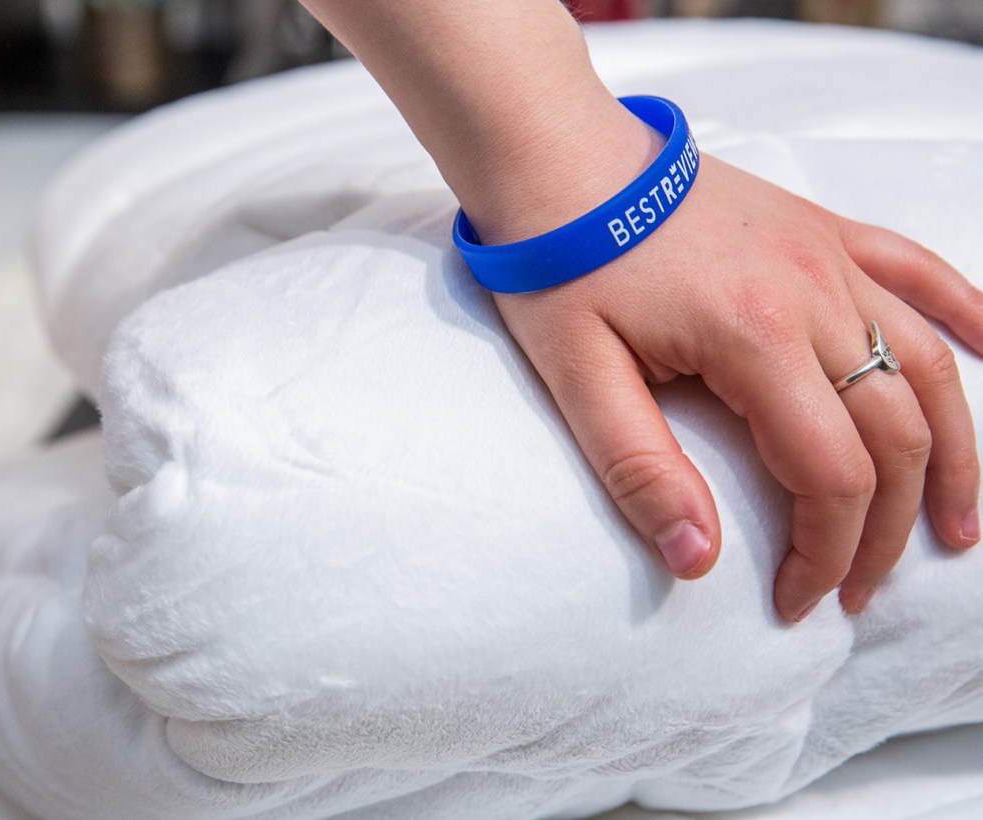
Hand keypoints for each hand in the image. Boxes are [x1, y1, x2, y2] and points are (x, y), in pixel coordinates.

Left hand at [494, 155, 982, 620]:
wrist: (557, 158)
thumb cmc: (557, 265)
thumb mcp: (576, 378)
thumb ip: (639, 471)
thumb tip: (698, 564)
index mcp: (754, 336)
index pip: (832, 476)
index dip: (827, 554)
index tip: (797, 601)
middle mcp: (814, 293)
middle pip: (897, 434)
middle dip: (888, 528)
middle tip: (861, 589)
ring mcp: (827, 255)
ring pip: (929, 364)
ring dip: (957, 452)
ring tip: (960, 525)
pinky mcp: (822, 229)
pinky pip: (920, 270)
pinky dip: (967, 316)